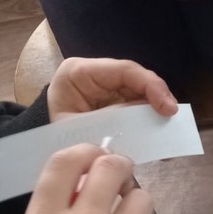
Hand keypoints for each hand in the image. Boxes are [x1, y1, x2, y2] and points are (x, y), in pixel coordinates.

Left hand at [47, 57, 176, 122]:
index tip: (168, 108)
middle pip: (136, 80)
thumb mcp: (76, 129)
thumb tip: (140, 127)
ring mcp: (107, 86)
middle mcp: (96, 74)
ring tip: (168, 128)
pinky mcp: (114, 100)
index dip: (150, 86)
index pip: (123, 70)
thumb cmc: (52, 133)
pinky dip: (148, 118)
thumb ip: (106, 124)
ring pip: (139, 92)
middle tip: (172, 117)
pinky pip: (136, 106)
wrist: (39, 142)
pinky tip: (158, 132)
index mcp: (79, 72)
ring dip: (155, 110)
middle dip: (157, 97)